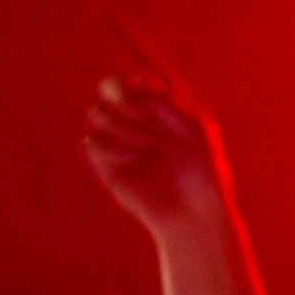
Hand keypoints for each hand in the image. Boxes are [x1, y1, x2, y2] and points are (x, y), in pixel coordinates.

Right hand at [84, 68, 235, 238]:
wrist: (194, 212)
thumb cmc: (200, 172)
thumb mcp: (191, 130)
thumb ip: (164, 106)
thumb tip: (135, 84)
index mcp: (151, 111)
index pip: (129, 82)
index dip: (134, 82)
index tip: (155, 98)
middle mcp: (130, 124)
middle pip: (105, 90)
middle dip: (119, 94)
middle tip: (139, 112)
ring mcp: (117, 145)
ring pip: (96, 113)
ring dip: (121, 123)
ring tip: (148, 145)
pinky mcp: (107, 168)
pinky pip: (93, 143)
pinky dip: (113, 145)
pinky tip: (136, 158)